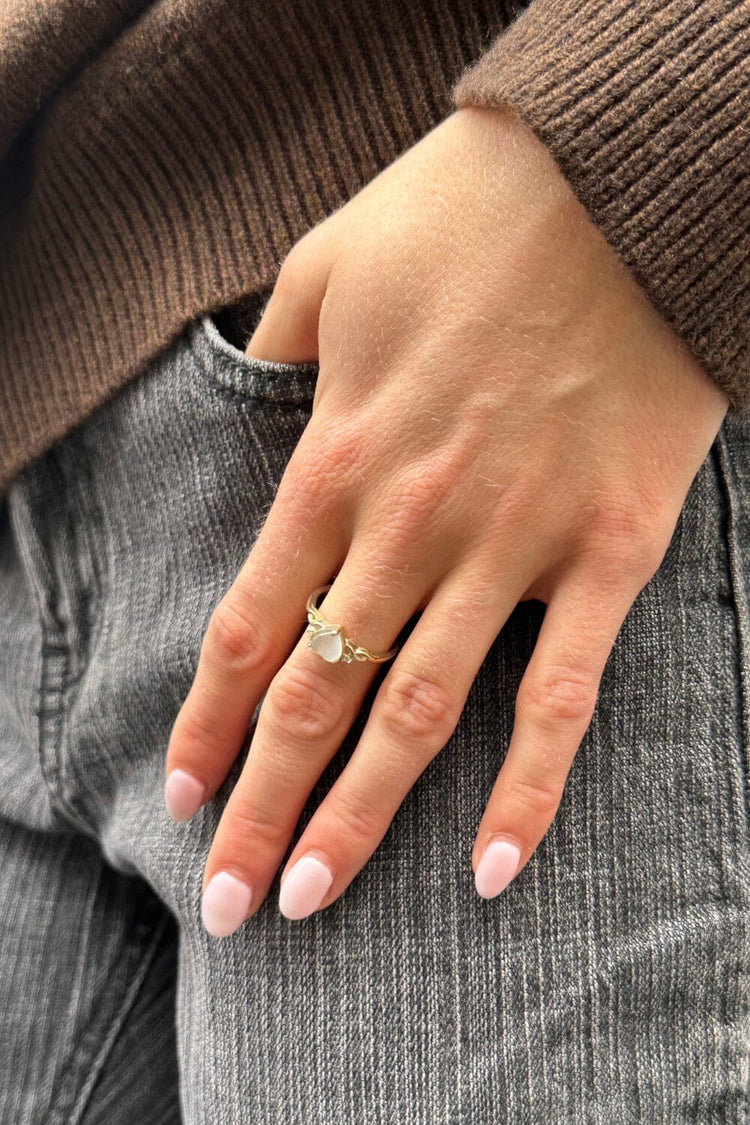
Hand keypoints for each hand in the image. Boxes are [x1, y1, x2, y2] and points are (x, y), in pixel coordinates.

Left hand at [164, 106, 728, 934]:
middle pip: (318, 693)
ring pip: (418, 713)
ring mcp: (513, 544)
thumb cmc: (468, 213)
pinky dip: (527, 789)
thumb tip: (261, 386)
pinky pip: (561, 694)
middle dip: (264, 807)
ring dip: (359, 817)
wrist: (620, 182)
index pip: (252, 625)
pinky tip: (492, 869)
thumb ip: (282, 341)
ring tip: (313, 900)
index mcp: (338, 456)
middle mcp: (412, 521)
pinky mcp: (609, 551)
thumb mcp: (331, 261)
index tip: (185, 797)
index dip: (212, 724)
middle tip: (232, 904)